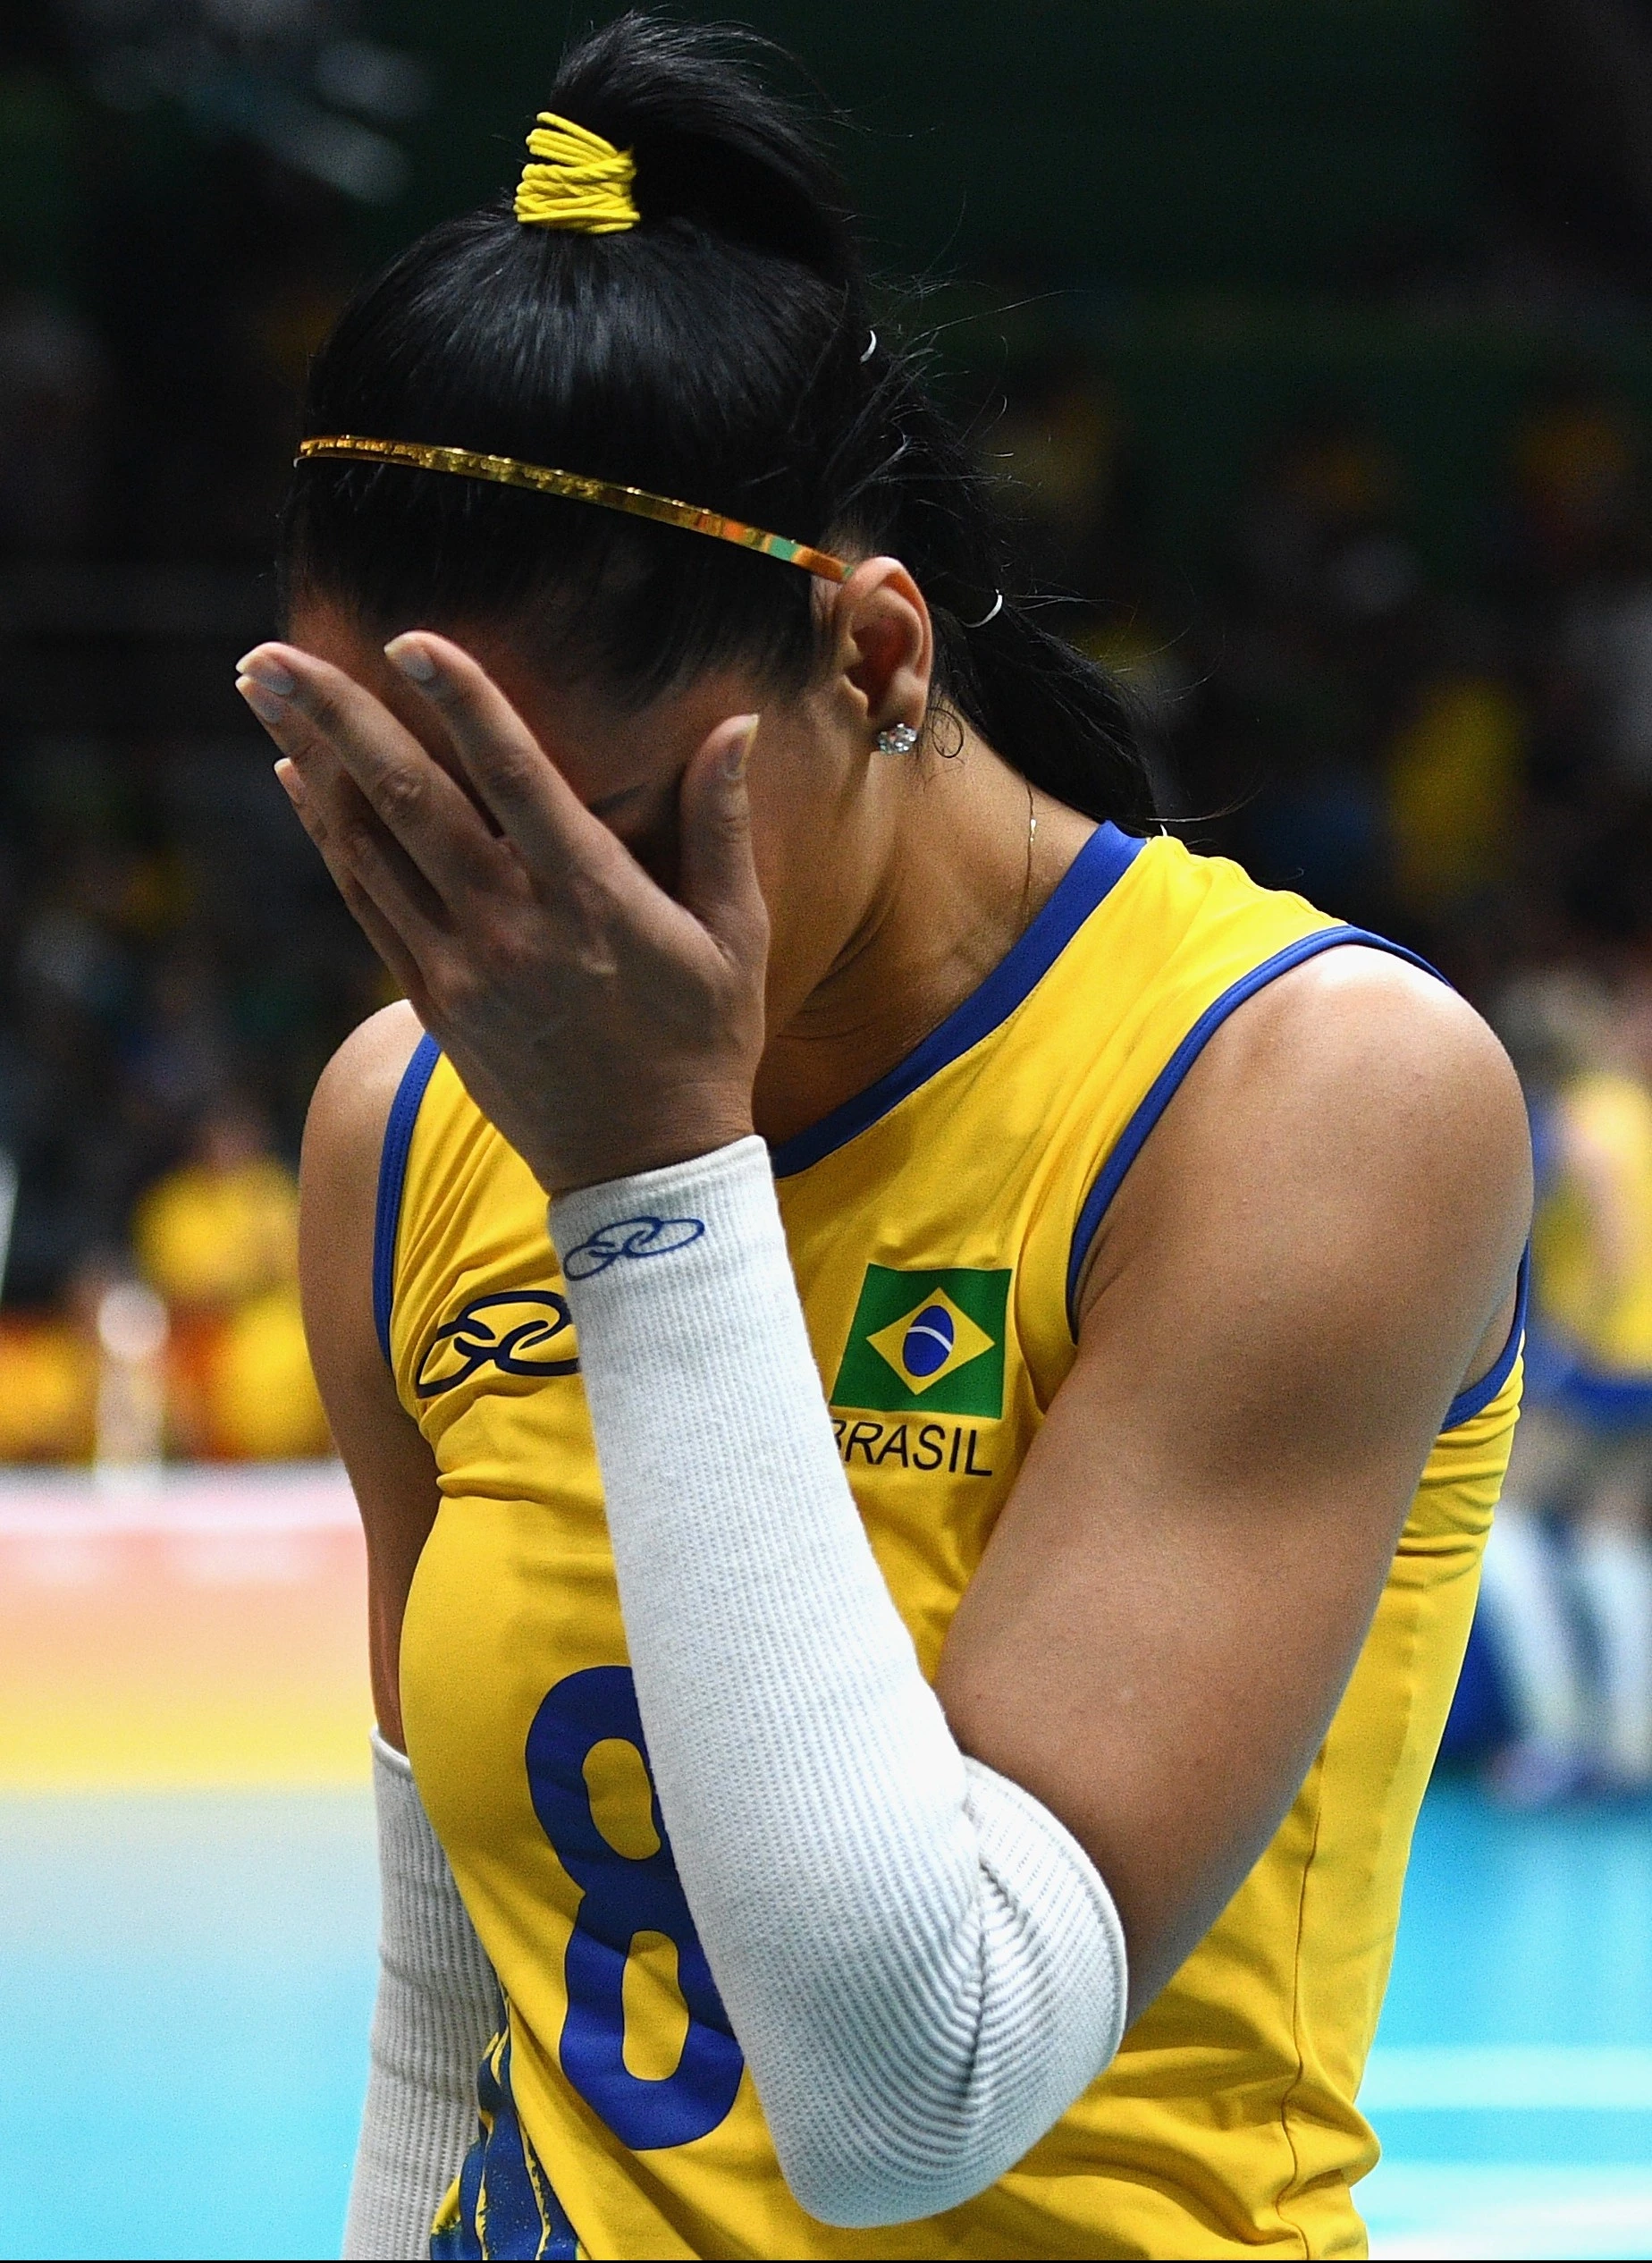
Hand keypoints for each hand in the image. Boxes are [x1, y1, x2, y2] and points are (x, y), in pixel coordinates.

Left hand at [238, 632, 767, 1193]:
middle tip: (266, 653)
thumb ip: (723, 826)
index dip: (462, 702)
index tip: (409, 640)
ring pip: (367, 846)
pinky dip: (327, 837)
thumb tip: (737, 727)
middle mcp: (514, 926)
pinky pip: (365, 903)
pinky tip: (297, 781)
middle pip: (408, 799)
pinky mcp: (433, 1002)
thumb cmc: (704, 1044)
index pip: (517, 777)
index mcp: (593, 898)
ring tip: (261, 690)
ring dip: (310, 761)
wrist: (644, 1170)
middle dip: (334, 717)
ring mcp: (462, 967)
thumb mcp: (734, 935)